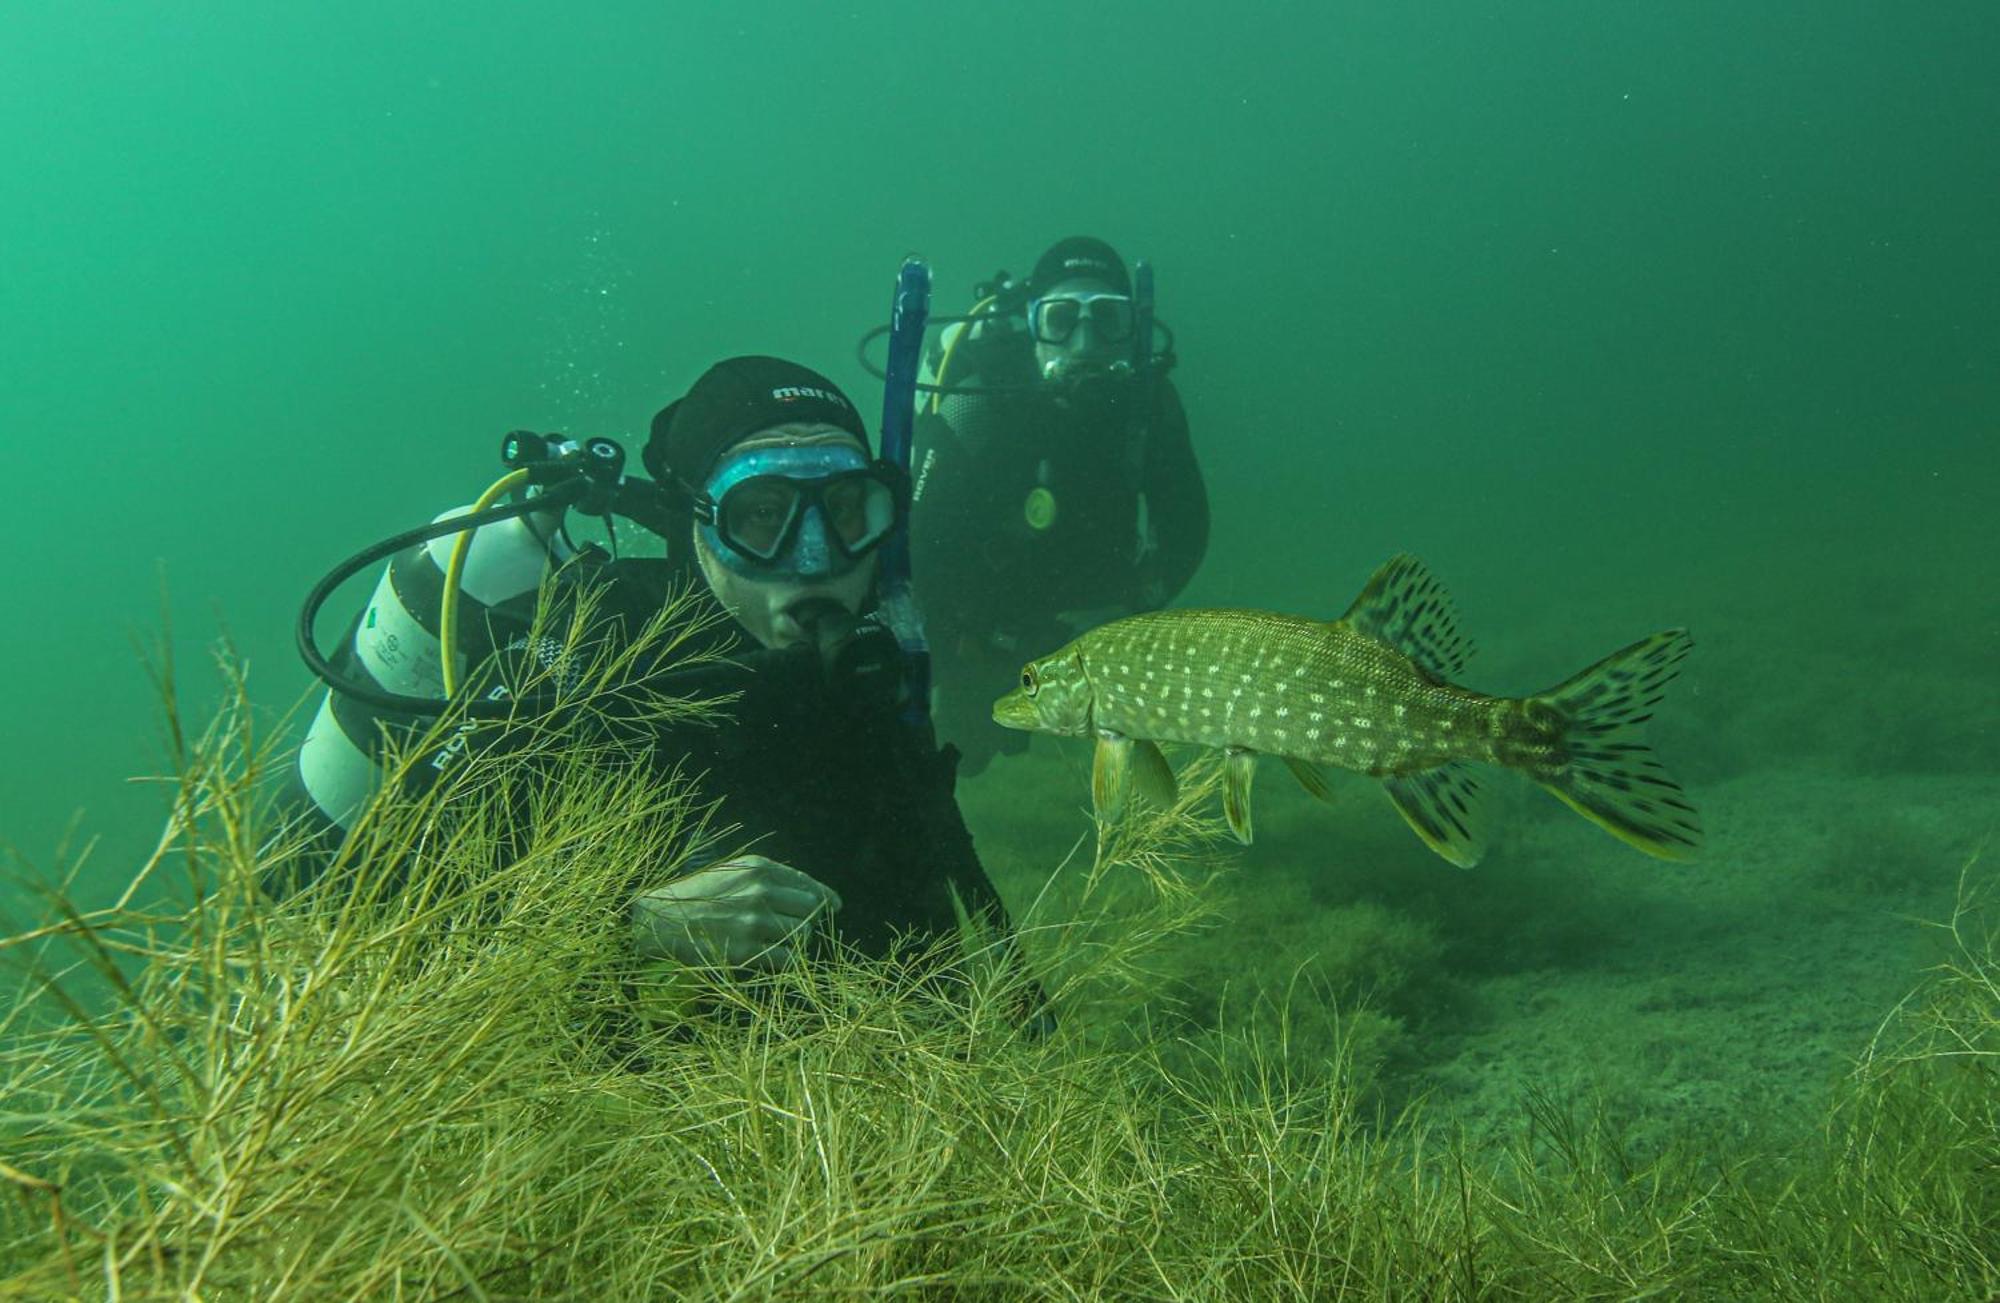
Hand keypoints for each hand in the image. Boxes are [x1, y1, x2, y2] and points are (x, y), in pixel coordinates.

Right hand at [631, 855, 842, 972]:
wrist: (657, 919)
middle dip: (809, 920)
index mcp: (759, 868)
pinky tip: (771, 957)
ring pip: (802, 935)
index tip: (833, 907)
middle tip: (794, 927)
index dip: (824, 898)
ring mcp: (754, 921)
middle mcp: (761, 891)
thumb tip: (823, 899)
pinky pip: (787, 959)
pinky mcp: (746, 951)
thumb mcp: (732, 871)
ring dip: (796, 941)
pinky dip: (785, 961)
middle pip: (811, 910)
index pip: (809, 884)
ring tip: (775, 941)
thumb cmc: (697, 895)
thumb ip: (772, 878)